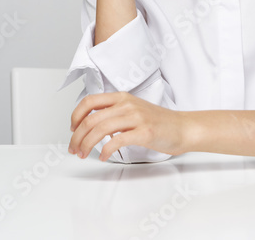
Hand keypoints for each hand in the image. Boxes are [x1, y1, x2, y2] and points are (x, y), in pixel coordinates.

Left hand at [68, 91, 187, 160]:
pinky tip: (102, 157)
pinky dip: (105, 150)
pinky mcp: (144, 132)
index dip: (76, 116)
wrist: (183, 127)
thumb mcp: (133, 110)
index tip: (72, 130)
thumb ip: (114, 113)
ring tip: (84, 154)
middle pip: (91, 118)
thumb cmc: (158, 122)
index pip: (90, 101)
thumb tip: (91, 125)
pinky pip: (117, 141)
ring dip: (87, 144)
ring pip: (100, 129)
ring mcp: (136, 117)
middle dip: (77, 136)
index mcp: (122, 97)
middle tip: (74, 149)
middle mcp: (127, 104)